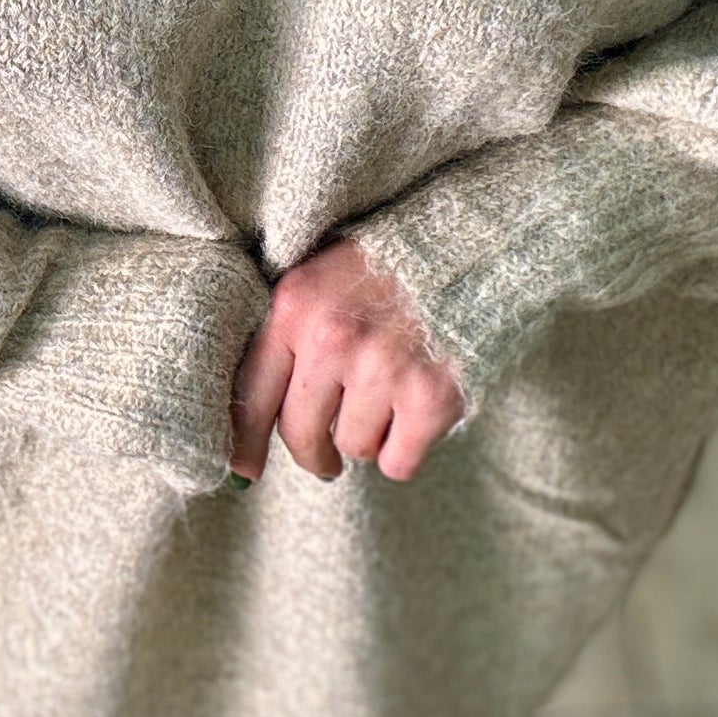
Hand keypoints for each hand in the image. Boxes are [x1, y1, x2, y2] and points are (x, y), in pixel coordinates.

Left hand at [227, 237, 466, 484]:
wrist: (473, 246)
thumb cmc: (390, 268)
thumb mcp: (322, 280)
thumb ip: (287, 339)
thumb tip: (246, 435)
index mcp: (294, 306)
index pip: (250, 395)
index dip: (244, 444)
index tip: (245, 471)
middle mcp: (331, 338)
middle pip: (300, 434)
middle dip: (314, 453)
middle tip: (326, 457)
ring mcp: (382, 367)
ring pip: (353, 447)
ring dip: (370, 436)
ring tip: (390, 399)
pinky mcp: (430, 396)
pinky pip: (397, 462)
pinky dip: (405, 451)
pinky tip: (415, 418)